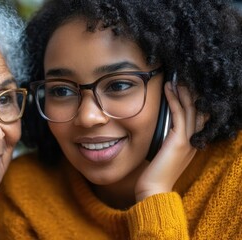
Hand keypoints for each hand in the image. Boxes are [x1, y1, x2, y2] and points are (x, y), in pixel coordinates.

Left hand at [134, 82, 204, 200]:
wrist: (153, 189)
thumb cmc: (154, 172)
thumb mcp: (162, 152)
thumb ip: (165, 139)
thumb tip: (158, 126)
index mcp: (191, 143)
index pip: (197, 117)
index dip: (193, 101)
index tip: (184, 86)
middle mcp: (194, 141)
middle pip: (197, 110)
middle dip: (191, 93)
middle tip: (183, 77)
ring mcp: (188, 141)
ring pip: (191, 110)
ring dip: (184, 92)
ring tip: (177, 78)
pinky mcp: (179, 141)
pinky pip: (180, 115)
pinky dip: (175, 99)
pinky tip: (169, 89)